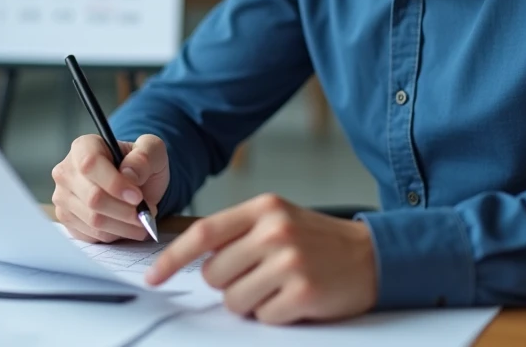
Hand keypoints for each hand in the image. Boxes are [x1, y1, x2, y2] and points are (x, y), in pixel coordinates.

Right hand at [51, 133, 168, 242]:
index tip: (137, 197)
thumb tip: (129, 174)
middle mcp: (66, 171)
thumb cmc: (140, 163)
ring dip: (123, 226)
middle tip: (146, 213)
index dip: (114, 183)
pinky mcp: (67, 220)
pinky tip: (126, 225)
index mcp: (84, 146)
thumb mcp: (152, 150)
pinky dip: (115, 234)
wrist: (134, 182)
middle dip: (125, 210)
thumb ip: (145, 156)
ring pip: (93, 221)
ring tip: (142, 220)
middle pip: (92, 198)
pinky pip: (91, 235)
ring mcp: (63, 197)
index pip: (90, 164)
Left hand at [145, 193, 377, 324]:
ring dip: (251, 302)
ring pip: (234, 300)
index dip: (173, 258)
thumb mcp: (278, 219)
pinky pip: (263, 317)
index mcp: (264, 208)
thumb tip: (194, 259)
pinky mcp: (303, 293)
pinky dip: (274, 315)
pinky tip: (295, 299)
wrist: (371, 256)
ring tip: (278, 287)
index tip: (154, 276)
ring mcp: (290, 262)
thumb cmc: (317, 240)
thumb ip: (238, 232)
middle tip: (258, 277)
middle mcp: (275, 231)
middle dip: (228, 284)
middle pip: (215, 274)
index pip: (204, 233)